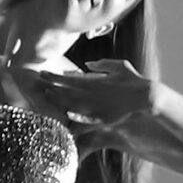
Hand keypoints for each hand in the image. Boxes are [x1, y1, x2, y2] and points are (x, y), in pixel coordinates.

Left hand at [34, 59, 159, 145]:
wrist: (148, 95)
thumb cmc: (133, 80)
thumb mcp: (119, 66)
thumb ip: (102, 65)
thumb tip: (88, 64)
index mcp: (94, 81)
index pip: (69, 78)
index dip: (54, 77)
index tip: (42, 74)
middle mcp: (93, 92)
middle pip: (66, 90)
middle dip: (50, 86)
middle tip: (35, 83)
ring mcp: (97, 105)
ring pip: (72, 103)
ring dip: (57, 99)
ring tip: (44, 96)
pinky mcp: (103, 117)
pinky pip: (87, 118)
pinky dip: (77, 115)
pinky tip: (67, 114)